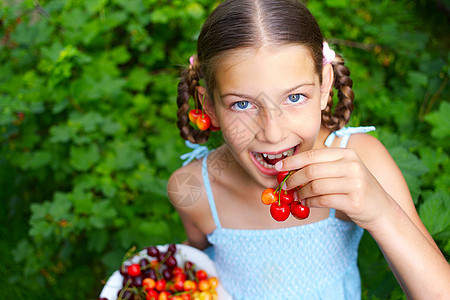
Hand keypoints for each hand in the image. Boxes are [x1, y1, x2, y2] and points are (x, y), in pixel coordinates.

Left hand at [276, 148, 391, 228]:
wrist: (381, 209)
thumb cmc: (356, 188)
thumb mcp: (344, 170)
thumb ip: (321, 167)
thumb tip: (290, 169)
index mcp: (346, 154)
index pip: (312, 155)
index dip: (292, 161)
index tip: (278, 168)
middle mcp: (352, 165)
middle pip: (311, 171)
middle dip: (293, 179)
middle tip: (284, 186)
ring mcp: (354, 183)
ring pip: (315, 186)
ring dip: (301, 193)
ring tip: (296, 196)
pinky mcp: (354, 201)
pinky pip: (322, 200)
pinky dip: (310, 202)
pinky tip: (306, 203)